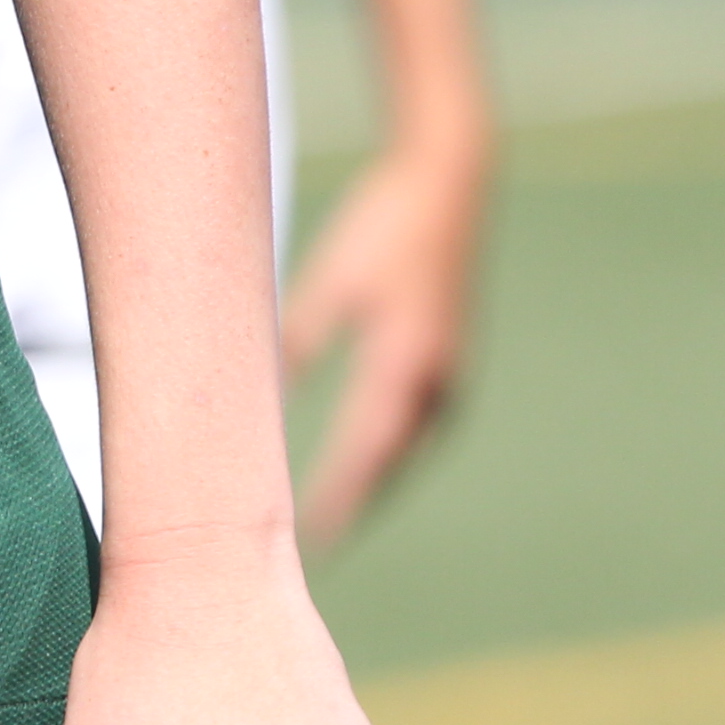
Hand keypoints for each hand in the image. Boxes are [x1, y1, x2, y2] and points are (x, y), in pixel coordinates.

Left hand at [282, 133, 488, 545]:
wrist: (450, 181)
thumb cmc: (381, 223)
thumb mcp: (331, 278)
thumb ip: (301, 337)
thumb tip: (270, 392)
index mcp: (402, 360)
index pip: (363, 450)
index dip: (337, 496)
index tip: (310, 534)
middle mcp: (434, 376)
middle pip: (391, 462)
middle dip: (356, 503)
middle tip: (318, 543)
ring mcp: (451, 370)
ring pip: (410, 447)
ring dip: (377, 482)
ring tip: (341, 516)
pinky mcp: (453, 358)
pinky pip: (422, 424)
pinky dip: (395, 451)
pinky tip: (374, 460)